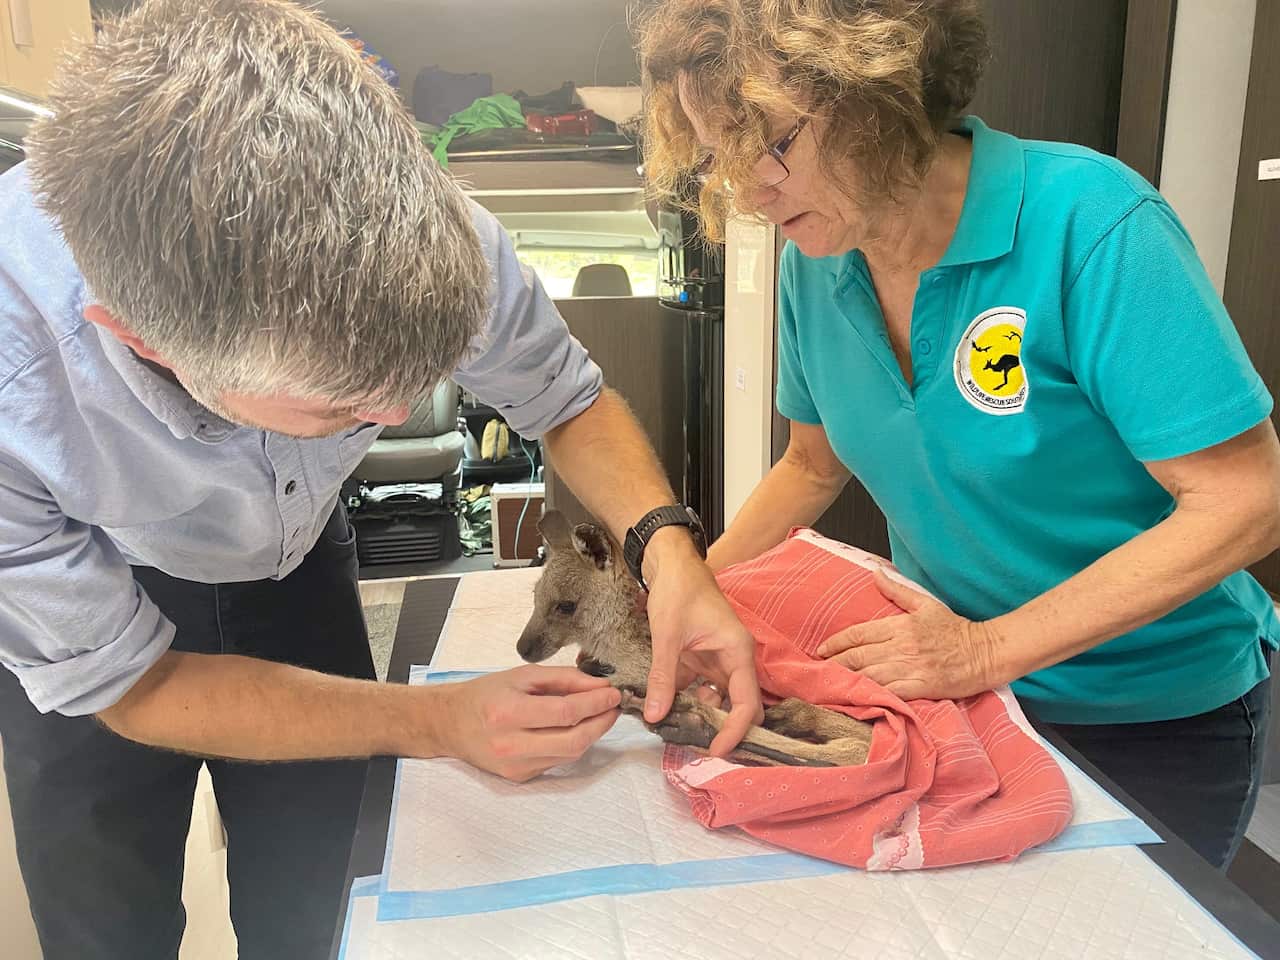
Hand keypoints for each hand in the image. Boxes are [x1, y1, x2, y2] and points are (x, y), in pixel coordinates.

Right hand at [433, 665, 620, 781]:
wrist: (450, 724)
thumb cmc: (486, 694)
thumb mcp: (523, 676)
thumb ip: (564, 680)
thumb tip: (600, 685)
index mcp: (508, 713)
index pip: (565, 712)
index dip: (595, 704)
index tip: (613, 693)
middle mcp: (510, 744)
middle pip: (573, 740)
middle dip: (601, 722)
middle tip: (613, 706)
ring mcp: (515, 766)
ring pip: (570, 754)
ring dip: (591, 734)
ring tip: (599, 714)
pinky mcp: (519, 777)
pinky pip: (557, 761)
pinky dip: (572, 744)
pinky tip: (574, 728)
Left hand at [642, 532, 763, 755]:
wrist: (671, 564)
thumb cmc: (678, 591)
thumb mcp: (667, 635)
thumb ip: (663, 677)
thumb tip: (655, 716)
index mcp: (738, 652)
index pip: (747, 702)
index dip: (735, 730)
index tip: (715, 751)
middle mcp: (734, 660)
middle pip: (737, 706)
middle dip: (721, 729)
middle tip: (696, 750)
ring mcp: (717, 661)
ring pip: (716, 701)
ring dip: (698, 716)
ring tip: (672, 732)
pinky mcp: (701, 661)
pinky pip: (698, 689)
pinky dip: (683, 702)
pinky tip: (664, 711)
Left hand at [814, 568, 999, 700]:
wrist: (986, 651)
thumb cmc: (955, 629)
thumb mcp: (926, 604)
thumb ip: (897, 591)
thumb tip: (875, 573)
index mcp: (900, 626)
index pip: (859, 634)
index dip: (837, 642)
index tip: (821, 650)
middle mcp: (902, 647)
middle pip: (859, 657)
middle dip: (834, 664)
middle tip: (815, 671)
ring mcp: (912, 668)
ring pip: (870, 676)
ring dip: (847, 682)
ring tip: (828, 687)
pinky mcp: (922, 687)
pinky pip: (891, 692)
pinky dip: (873, 696)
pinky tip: (857, 700)